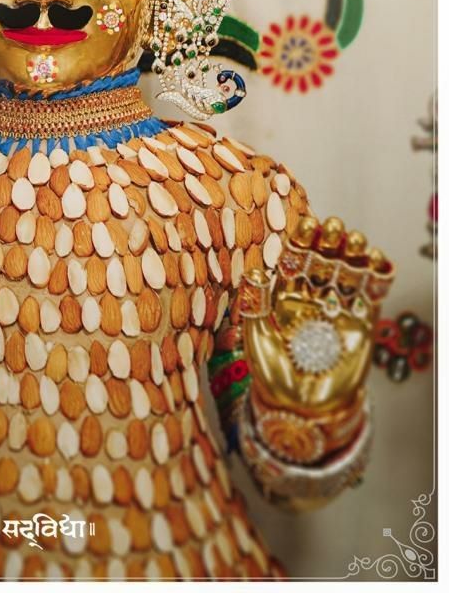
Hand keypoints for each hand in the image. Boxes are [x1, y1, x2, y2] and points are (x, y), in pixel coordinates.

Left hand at [241, 215, 393, 459]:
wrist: (302, 408)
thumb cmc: (272, 372)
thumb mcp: (257, 336)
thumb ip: (255, 304)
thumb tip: (253, 270)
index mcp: (286, 293)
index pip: (295, 259)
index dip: (302, 240)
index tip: (308, 224)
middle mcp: (313, 295)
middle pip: (324, 260)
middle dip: (330, 242)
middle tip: (335, 226)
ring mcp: (338, 308)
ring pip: (348, 272)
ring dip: (354, 254)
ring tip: (356, 239)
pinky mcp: (361, 325)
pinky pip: (370, 296)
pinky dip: (376, 277)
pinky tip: (378, 260)